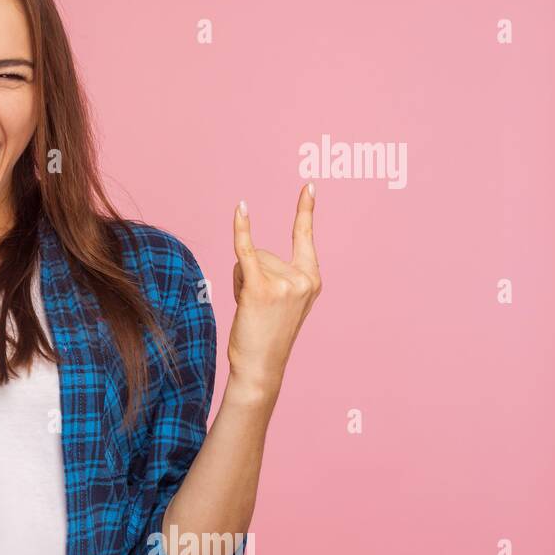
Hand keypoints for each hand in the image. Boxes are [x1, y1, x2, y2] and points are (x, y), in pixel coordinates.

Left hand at [227, 183, 321, 395]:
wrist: (260, 368)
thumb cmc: (266, 337)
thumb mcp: (283, 303)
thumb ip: (277, 276)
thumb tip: (251, 255)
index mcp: (312, 280)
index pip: (305, 238)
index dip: (305, 210)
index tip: (309, 186)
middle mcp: (302, 278)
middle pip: (265, 253)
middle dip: (252, 275)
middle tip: (257, 308)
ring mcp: (283, 283)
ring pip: (250, 260)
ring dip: (241, 281)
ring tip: (250, 309)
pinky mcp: (260, 288)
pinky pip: (247, 251)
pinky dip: (242, 230)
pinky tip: (241, 209)